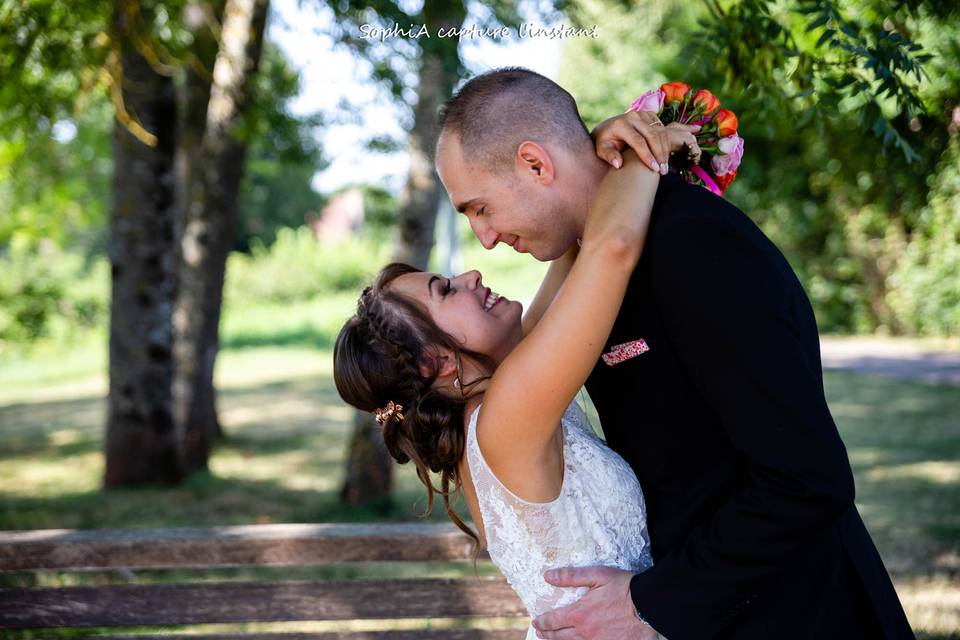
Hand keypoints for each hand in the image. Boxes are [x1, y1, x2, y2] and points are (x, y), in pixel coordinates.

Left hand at [531, 566, 658, 639]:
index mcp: (580, 613)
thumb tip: (548, 576)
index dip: (542, 622)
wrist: (650, 606)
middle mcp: (585, 632)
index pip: (553, 620)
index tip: (536, 622)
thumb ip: (571, 576)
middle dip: (547, 635)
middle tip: (541, 633)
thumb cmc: (625, 588)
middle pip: (559, 637)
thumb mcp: (597, 575)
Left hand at [592, 110, 700, 173]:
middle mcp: (633, 116)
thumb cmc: (605, 142)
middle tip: (663, 171)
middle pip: (652, 135)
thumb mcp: (601, 150)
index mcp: (621, 125)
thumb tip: (618, 164)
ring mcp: (643, 114)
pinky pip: (662, 129)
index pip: (638, 141)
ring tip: (665, 167)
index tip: (654, 169)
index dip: (648, 156)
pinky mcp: (650, 115)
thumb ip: (609, 156)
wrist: (608, 127)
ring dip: (665, 150)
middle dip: (660, 154)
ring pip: (660, 132)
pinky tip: (665, 157)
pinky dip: (666, 143)